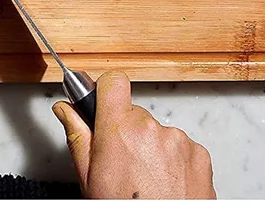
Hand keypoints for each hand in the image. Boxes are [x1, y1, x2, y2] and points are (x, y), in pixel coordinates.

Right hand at [53, 71, 214, 198]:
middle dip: (126, 131)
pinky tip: (165, 183)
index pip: (113, 81)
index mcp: (120, 130)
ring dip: (151, 148)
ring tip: (146, 179)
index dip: (106, 89)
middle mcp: (151, 129)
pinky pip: (179, 145)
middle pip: (134, 113)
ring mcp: (178, 141)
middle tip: (122, 162)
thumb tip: (65, 109)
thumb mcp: (90, 178)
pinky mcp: (199, 154)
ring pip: (156, 131)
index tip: (103, 102)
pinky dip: (173, 160)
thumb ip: (77, 136)